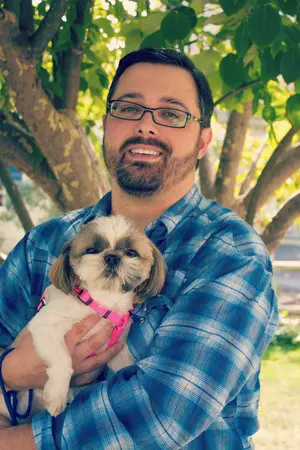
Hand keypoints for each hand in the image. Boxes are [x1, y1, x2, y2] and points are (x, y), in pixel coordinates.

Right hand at [2, 315, 122, 389]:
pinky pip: (88, 377)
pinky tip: (104, 367)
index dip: (92, 320)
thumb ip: (54, 322)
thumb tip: (65, 309)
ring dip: (109, 352)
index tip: (100, 312)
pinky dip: (97, 372)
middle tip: (114, 324)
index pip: (82, 329)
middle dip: (105, 332)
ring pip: (96, 361)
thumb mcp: (39, 330)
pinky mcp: (71, 379)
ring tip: (120, 344)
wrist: (18, 372)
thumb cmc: (27, 349)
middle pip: (94, 343)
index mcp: (64, 343)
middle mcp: (72, 356)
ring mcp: (74, 369)